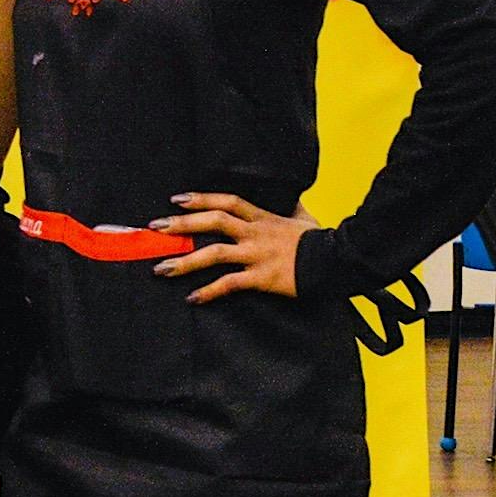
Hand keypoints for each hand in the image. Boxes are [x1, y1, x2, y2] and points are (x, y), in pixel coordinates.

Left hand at [151, 193, 314, 302]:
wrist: (339, 261)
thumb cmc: (322, 241)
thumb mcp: (305, 218)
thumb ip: (292, 209)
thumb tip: (293, 198)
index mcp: (263, 218)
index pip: (228, 201)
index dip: (202, 198)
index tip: (177, 199)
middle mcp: (256, 234)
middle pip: (214, 221)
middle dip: (182, 224)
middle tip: (156, 227)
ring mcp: (257, 255)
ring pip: (214, 254)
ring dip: (185, 262)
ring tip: (161, 268)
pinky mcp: (262, 278)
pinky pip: (229, 284)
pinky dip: (209, 291)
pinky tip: (192, 298)